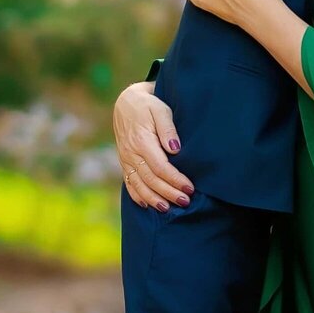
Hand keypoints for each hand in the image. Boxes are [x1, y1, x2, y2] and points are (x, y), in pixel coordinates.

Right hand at [114, 81, 192, 210]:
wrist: (126, 103)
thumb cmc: (148, 106)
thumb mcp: (160, 110)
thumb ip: (167, 129)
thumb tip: (175, 149)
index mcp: (142, 141)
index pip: (160, 167)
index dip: (175, 180)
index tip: (190, 188)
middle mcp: (131, 153)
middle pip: (151, 179)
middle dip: (168, 193)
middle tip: (185, 201)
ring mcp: (125, 159)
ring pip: (139, 184)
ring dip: (153, 199)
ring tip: (167, 209)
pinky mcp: (123, 162)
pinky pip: (128, 182)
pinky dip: (137, 195)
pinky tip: (147, 204)